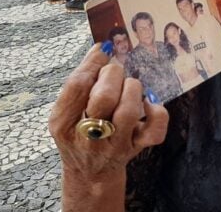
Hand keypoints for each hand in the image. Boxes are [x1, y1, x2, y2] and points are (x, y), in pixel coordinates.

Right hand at [48, 44, 168, 179]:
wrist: (90, 173)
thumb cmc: (79, 133)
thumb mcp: (67, 111)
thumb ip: (80, 81)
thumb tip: (102, 47)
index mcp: (63, 124)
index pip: (77, 85)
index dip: (93, 62)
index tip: (103, 49)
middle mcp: (87, 137)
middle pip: (104, 97)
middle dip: (113, 74)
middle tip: (114, 72)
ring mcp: (113, 145)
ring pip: (128, 110)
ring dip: (132, 88)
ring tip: (128, 86)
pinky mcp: (136, 148)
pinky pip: (154, 130)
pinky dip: (157, 111)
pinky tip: (148, 104)